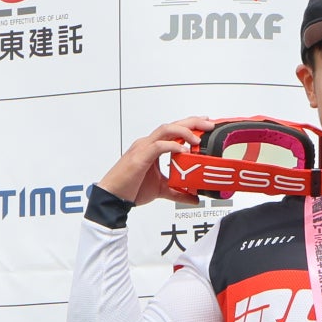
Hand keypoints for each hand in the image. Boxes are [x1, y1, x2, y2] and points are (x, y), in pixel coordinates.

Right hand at [98, 117, 215, 207]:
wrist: (112, 198)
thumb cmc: (131, 190)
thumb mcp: (162, 190)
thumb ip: (179, 192)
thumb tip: (194, 198)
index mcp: (152, 148)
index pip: (173, 130)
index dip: (190, 125)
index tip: (206, 125)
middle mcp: (147, 144)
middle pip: (172, 125)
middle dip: (192, 122)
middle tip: (209, 124)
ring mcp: (142, 149)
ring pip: (165, 130)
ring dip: (184, 131)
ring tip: (198, 137)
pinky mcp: (139, 158)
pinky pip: (158, 146)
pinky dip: (172, 146)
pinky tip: (183, 149)